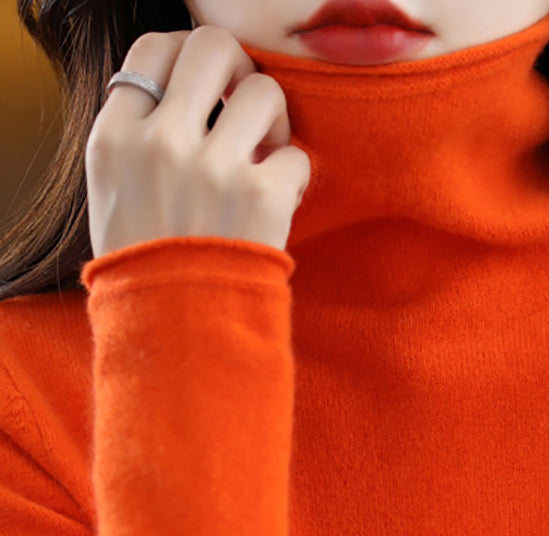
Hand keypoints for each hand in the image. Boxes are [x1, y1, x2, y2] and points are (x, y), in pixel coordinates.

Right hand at [86, 24, 311, 257]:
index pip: (155, 50)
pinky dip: (295, 179)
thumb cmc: (149, 271)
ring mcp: (212, 168)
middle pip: (213, 48)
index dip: (189, 61)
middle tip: (246, 113)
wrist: (176, 338)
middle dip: (239, 74)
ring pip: (265, 92)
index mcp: (115, 138)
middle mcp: (160, 143)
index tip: (207, 92)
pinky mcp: (261, 197)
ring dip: (275, 123)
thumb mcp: (114, 196)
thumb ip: (138, 139)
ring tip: (266, 161)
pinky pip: (297, 157)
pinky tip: (278, 205)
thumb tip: (185, 93)